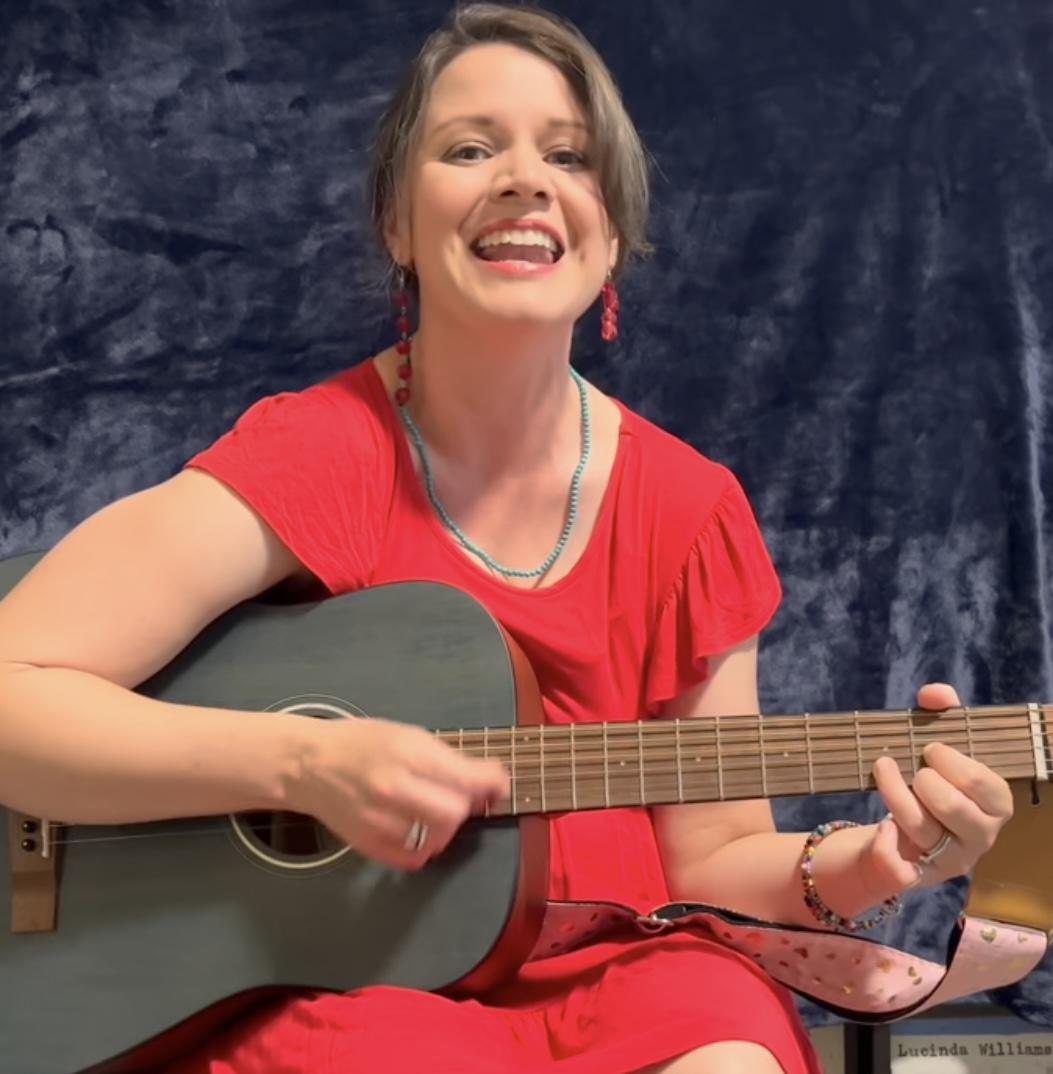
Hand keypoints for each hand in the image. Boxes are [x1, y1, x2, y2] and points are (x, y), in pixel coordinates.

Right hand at [289, 716, 508, 870]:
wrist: (309, 764)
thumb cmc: (362, 743)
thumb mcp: (408, 735)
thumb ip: (448, 758)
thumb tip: (488, 780)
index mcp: (407, 754)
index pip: (466, 778)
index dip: (492, 783)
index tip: (498, 784)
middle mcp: (394, 789)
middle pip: (454, 814)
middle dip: (465, 807)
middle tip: (458, 798)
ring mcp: (380, 821)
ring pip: (436, 840)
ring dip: (443, 827)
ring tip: (431, 810)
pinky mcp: (369, 845)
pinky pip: (414, 859)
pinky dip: (423, 847)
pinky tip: (415, 829)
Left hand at [861, 682, 1013, 897]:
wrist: (903, 832)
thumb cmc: (932, 781)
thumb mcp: (942, 747)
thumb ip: (942, 713)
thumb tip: (934, 694)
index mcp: (996, 805)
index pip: (985, 784)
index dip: (953, 762)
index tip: (930, 748)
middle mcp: (980, 836)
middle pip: (953, 808)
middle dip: (925, 781)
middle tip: (913, 768)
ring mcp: (950, 859)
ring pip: (920, 828)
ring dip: (894, 793)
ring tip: (883, 768)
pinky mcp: (919, 876)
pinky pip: (900, 869)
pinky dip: (885, 846)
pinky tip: (881, 826)